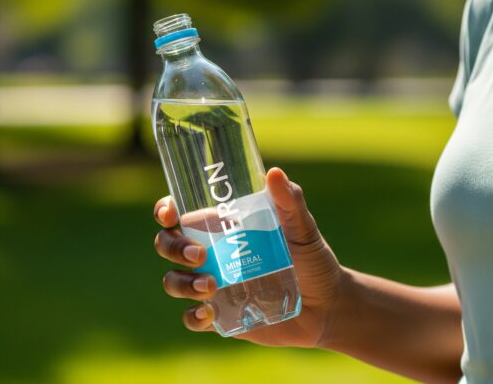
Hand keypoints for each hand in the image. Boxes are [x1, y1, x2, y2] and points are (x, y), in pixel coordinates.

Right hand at [153, 167, 345, 346]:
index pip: (181, 214)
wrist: (327, 306)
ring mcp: (212, 286)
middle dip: (174, 248)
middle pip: (169, 245)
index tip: (170, 214)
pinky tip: (208, 312)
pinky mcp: (220, 315)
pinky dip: (194, 316)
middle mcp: (211, 255)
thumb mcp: (303, 228)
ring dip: (182, 284)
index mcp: (222, 227)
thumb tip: (275, 173)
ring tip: (211, 287)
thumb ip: (290, 202)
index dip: (165, 211)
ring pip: (173, 282)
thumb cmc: (312, 259)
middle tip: (201, 256)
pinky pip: (192, 318)